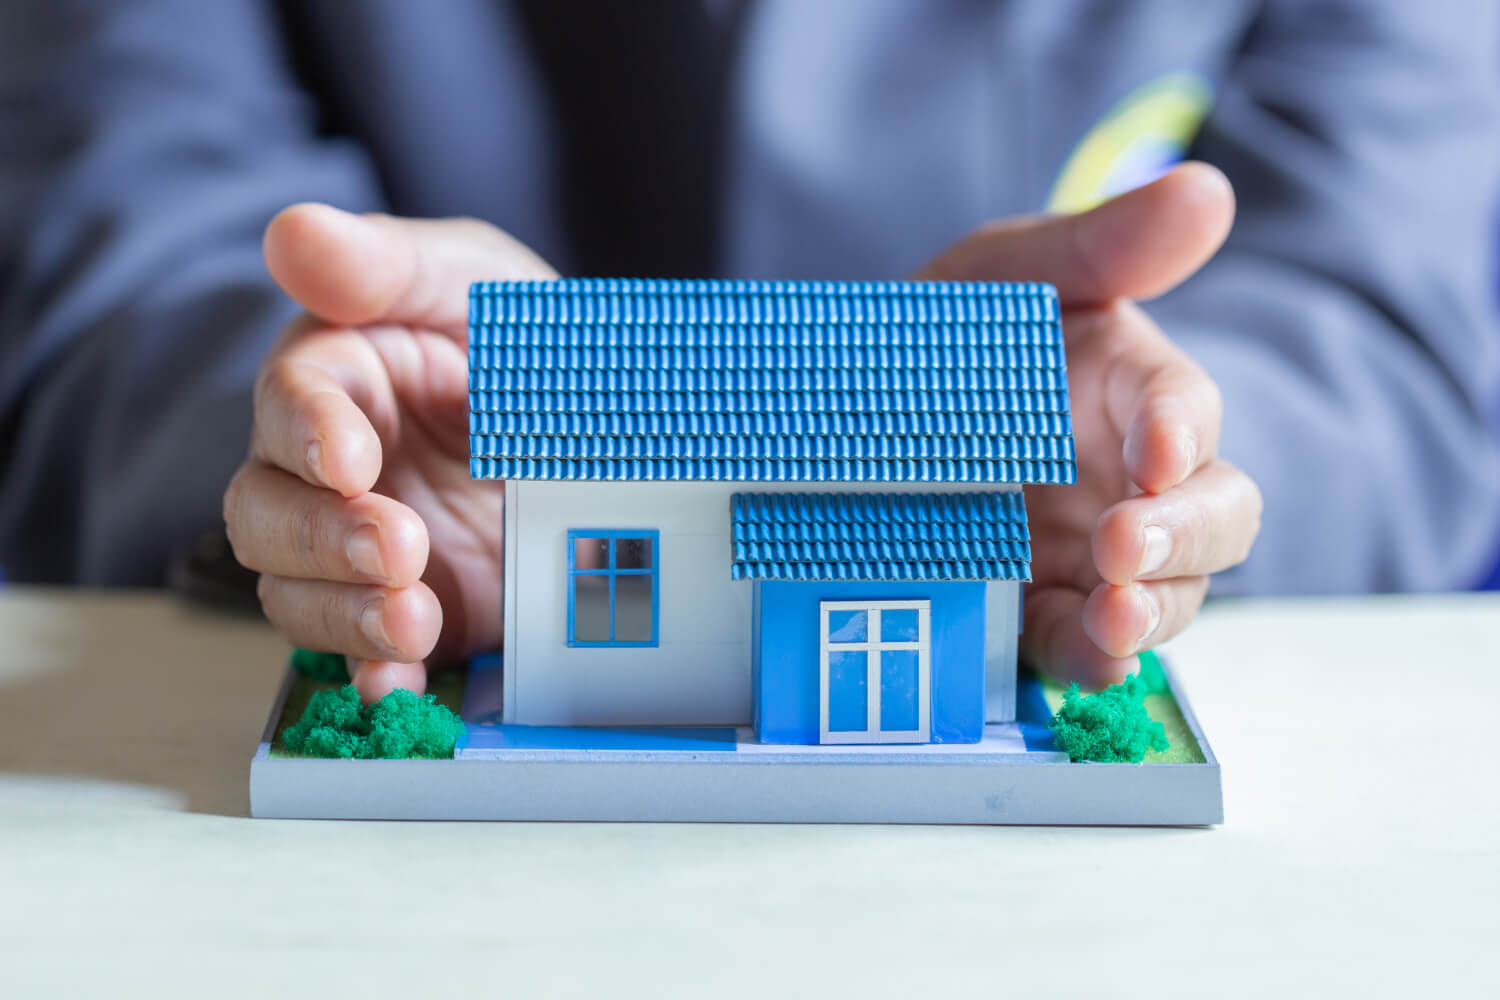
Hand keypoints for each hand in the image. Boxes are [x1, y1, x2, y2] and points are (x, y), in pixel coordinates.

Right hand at [224, 205, 554, 701]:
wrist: (615, 436)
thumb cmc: (530, 342)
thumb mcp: (480, 285)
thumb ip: (392, 265)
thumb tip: (293, 233)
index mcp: (342, 377)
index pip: (290, 401)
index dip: (309, 431)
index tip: (349, 458)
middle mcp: (331, 470)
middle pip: (267, 509)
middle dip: (323, 536)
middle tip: (399, 548)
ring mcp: (362, 547)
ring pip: (295, 588)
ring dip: (344, 612)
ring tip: (414, 619)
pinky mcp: (408, 608)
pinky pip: (359, 654)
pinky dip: (371, 674)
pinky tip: (398, 683)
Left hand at [916, 163, 1262, 686]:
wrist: (864, 408)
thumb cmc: (961, 331)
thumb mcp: (1014, 273)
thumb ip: (1101, 243)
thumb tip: (1206, 190)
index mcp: (1134, 389)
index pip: (1186, 408)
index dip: (1181, 429)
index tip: (1155, 450)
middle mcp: (1133, 479)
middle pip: (1212, 514)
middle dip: (1182, 534)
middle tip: (1124, 543)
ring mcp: (1095, 552)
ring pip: (1169, 592)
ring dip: (1151, 610)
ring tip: (1114, 617)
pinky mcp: (1046, 608)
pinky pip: (1088, 643)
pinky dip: (1093, 656)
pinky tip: (1087, 655)